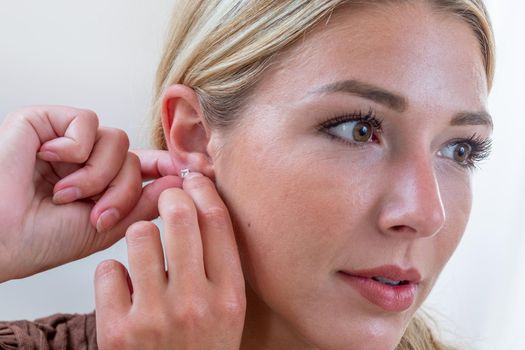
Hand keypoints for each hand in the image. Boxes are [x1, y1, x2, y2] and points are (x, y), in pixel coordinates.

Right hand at [0, 106, 180, 281]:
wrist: (0, 239)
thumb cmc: (43, 240)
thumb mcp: (106, 227)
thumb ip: (143, 204)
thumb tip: (179, 181)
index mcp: (103, 183)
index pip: (144, 166)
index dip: (168, 167)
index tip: (193, 173)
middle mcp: (88, 160)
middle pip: (134, 157)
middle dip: (122, 189)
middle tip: (97, 214)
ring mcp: (69, 142)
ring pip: (116, 140)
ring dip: (96, 174)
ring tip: (67, 195)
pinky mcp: (46, 121)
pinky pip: (87, 122)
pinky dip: (74, 148)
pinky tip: (49, 162)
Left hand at [94, 173, 245, 349]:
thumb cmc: (202, 345)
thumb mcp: (228, 308)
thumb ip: (220, 262)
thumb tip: (201, 201)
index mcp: (229, 297)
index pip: (217, 221)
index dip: (202, 190)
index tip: (192, 180)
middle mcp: (195, 305)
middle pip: (180, 216)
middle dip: (169, 197)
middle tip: (165, 198)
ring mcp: (155, 319)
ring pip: (140, 235)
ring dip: (141, 236)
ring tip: (145, 254)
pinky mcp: (117, 332)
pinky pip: (107, 269)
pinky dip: (113, 273)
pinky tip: (125, 288)